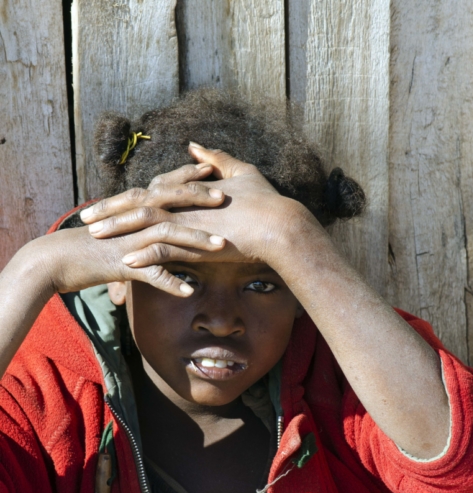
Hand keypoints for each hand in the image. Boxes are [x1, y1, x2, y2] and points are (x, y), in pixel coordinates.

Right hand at [37, 163, 229, 296]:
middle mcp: (133, 220)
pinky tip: (189, 291)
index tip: (212, 170)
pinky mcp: (122, 265)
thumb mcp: (117, 228)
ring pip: (166, 236)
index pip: (163, 186)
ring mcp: (129, 241)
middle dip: (198, 199)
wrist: (56, 260)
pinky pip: (150, 275)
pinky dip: (170, 283)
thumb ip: (138, 222)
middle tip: (224, 198)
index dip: (187, 177)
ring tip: (221, 245)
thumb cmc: (88, 244)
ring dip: (195, 240)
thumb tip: (158, 222)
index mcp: (133, 209)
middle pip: (169, 203)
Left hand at [81, 144, 318, 271]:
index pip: (149, 191)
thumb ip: (216, 159)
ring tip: (95, 236)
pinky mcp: (200, 243)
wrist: (282, 226)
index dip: (125, 197)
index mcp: (189, 191)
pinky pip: (166, 249)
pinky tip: (126, 262)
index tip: (107, 203)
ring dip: (118, 231)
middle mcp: (185, 204)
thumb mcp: (241, 173)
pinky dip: (145, 255)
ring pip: (145, 223)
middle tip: (85, 218)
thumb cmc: (266, 202)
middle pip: (138, 204)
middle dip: (109, 211)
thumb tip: (195, 145)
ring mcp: (191, 222)